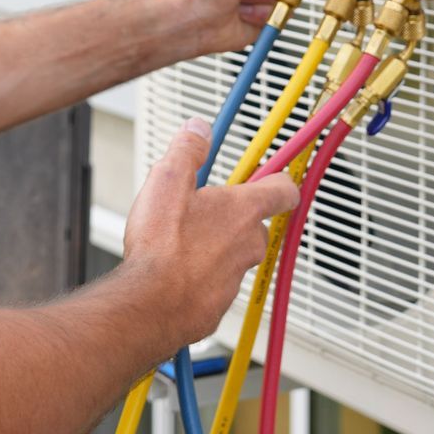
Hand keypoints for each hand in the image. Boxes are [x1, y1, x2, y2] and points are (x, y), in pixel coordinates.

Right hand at [121, 118, 301, 349]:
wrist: (150, 303)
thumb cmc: (161, 246)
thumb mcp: (168, 179)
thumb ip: (188, 149)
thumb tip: (199, 128)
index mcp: (241, 210)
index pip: (283, 191)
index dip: (280, 180)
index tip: (275, 175)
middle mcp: (246, 245)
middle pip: (255, 226)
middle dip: (234, 218)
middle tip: (205, 210)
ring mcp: (234, 278)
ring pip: (233, 257)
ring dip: (214, 248)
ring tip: (179, 243)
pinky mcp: (217, 305)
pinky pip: (214, 285)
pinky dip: (199, 278)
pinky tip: (173, 272)